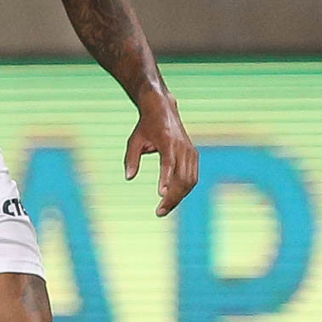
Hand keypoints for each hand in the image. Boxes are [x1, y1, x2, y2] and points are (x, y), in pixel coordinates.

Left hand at [124, 95, 198, 216]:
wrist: (163, 110)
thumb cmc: (145, 126)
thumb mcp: (134, 140)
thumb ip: (130, 159)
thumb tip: (128, 177)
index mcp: (167, 141)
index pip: (169, 163)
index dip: (166, 179)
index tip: (161, 194)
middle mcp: (182, 147)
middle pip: (182, 177)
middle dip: (172, 198)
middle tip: (159, 212)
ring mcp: (190, 152)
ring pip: (190, 180)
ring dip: (179, 197)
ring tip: (164, 209)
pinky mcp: (193, 156)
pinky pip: (192, 177)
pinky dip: (183, 190)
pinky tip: (172, 199)